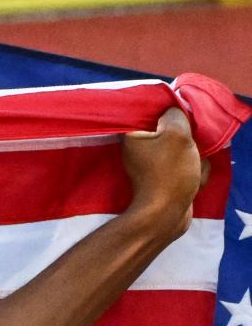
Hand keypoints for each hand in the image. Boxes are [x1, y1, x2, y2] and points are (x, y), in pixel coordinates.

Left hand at [121, 106, 206, 232]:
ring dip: (192, 158)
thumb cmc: (169, 172)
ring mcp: (149, 166)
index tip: (180, 122)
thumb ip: (175, 115)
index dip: (170, 114)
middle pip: (170, 132)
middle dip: (186, 141)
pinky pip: (183, 167)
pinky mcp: (161, 179)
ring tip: (191, 166)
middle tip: (188, 148)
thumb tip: (172, 111)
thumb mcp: (177, 133)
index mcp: (132, 136)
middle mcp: (136, 150)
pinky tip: (193, 180)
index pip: (151, 113)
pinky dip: (191, 172)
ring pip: (181, 150)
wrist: (165, 214)